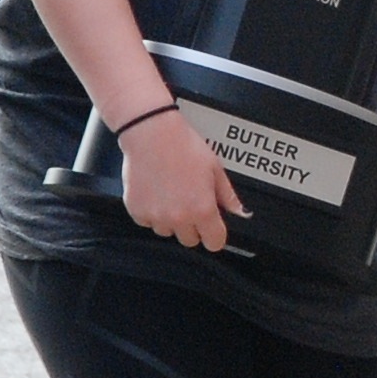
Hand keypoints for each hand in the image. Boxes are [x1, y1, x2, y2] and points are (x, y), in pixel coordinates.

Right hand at [120, 108, 243, 251]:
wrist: (151, 134)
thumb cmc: (183, 146)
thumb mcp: (215, 168)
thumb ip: (228, 195)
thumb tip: (239, 212)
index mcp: (203, 209)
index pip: (214, 243)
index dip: (215, 235)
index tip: (213, 228)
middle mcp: (179, 218)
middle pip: (190, 240)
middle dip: (193, 226)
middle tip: (189, 203)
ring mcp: (156, 217)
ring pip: (168, 231)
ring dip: (171, 220)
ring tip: (171, 194)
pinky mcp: (137, 211)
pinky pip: (147, 222)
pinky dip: (151, 213)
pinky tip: (156, 192)